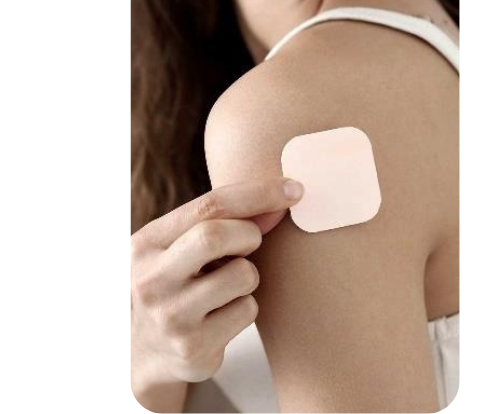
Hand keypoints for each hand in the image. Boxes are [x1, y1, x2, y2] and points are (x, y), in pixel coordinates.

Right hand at [130, 177, 304, 384]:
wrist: (147, 351)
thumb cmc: (177, 283)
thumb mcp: (184, 246)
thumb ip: (225, 220)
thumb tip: (283, 198)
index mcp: (147, 242)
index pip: (208, 205)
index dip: (258, 193)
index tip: (294, 188)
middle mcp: (151, 279)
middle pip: (216, 236)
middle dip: (249, 234)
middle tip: (250, 243)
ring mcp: (170, 316)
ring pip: (242, 275)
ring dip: (249, 275)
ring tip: (227, 285)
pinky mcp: (192, 347)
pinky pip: (247, 310)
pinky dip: (245, 306)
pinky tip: (223, 314)